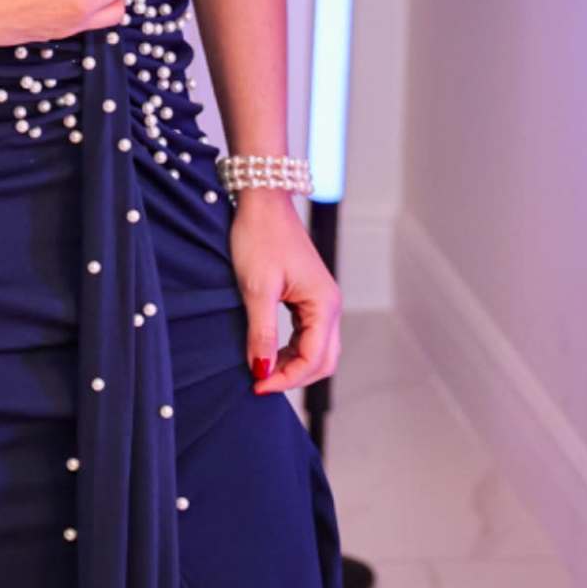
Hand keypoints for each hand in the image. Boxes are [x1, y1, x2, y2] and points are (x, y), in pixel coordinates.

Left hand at [231, 190, 340, 396]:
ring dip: (292, 365)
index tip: (256, 385)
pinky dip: (291, 349)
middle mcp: (330, 305)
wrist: (262, 201)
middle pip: (323, 360)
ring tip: (260, 369)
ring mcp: (322, 301)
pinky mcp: (310, 296)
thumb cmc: (259, 238)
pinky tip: (267, 351)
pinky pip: (308, 334)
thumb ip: (262, 333)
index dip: (285, 378)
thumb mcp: (256, 289)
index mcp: (324, 304)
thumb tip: (262, 371)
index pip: (313, 359)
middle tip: (259, 383)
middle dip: (294, 376)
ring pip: (317, 349)